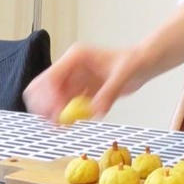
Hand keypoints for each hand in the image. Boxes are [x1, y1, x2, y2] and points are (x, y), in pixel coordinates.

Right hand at [23, 42, 144, 121]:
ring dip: (52, 115)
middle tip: (55, 124)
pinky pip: (62, 108)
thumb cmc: (134, 62)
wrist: (142, 65)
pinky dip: (64, 118)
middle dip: (44, 107)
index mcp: (76, 57)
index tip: (58, 115)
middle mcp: (69, 68)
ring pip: (49, 101)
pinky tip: (74, 123)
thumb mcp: (124, 75)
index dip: (49, 97)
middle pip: (41, 89)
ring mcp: (72, 80)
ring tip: (65, 126)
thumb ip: (110, 92)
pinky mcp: (77, 92)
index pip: (50, 77)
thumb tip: (96, 111)